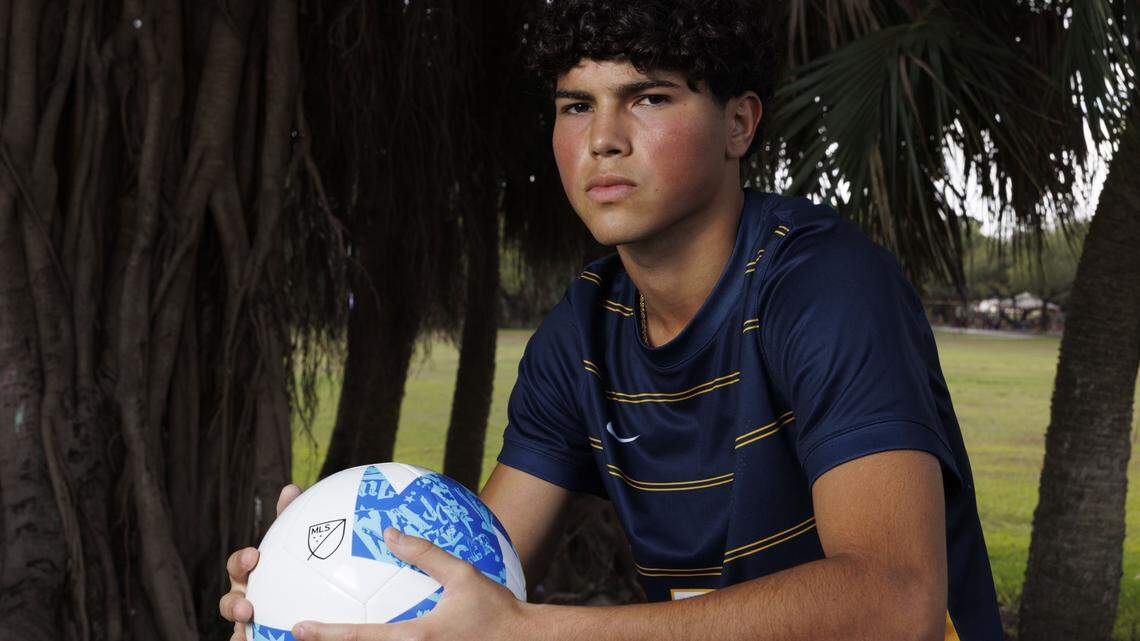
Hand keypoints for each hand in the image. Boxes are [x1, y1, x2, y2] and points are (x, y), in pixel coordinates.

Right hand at [219, 484, 302, 640]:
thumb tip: (290, 487)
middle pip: (230, 602)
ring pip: (237, 629)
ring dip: (241, 632)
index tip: (255, 557)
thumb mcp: (292, 547)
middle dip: (234, 605)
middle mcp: (244, 598)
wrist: (299, 604)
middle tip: (248, 607)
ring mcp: (247, 623)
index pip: (240, 566)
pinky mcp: (255, 638)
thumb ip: (289, 519)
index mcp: (251, 574)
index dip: (242, 562)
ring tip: (250, 633)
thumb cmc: (290, 569)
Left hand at [292, 527, 530, 640]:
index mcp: (415, 639)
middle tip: (294, 637)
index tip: (299, 628)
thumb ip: (425, 554)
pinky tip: (369, 636)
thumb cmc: (495, 610)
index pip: (361, 638)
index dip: (327, 634)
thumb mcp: (463, 575)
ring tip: (322, 640)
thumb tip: (389, 532)